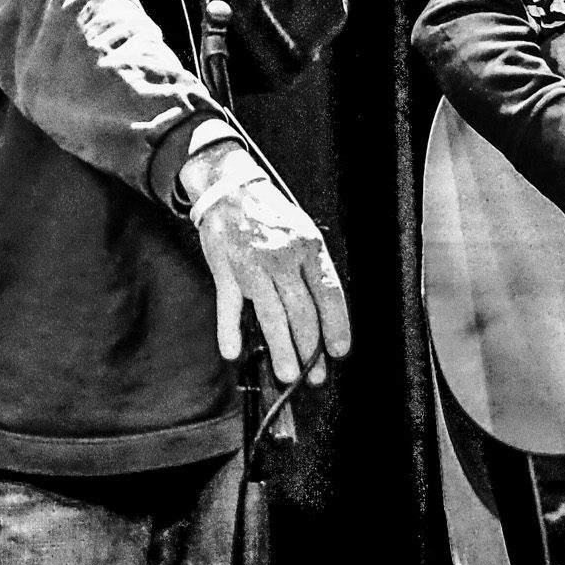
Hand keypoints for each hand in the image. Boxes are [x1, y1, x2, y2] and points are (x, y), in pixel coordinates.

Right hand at [188, 147, 351, 383]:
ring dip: (281, 349)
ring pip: (272, 315)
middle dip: (310, 348)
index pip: (328, 293)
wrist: (231, 189)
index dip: (337, 325)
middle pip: (302, 311)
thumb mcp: (303, 233)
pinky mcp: (226, 269)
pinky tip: (233, 352)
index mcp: (308, 247)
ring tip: (288, 375)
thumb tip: (325, 316)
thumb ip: (312, 270)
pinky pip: (230, 305)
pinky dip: (230, 331)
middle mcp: (283, 256)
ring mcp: (253, 264)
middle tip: (314, 375)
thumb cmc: (271, 217)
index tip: (339, 351)